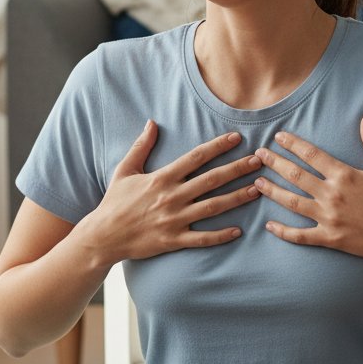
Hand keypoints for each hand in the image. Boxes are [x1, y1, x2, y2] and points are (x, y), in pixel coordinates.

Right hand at [86, 121, 261, 261]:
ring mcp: (174, 219)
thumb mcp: (125, 170)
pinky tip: (239, 230)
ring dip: (237, 198)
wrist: (103, 236)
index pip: (195, 157)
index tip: (236, 138)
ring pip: (213, 207)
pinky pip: (202, 238)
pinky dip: (221, 235)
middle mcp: (172, 197)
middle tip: (259, 161)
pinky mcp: (174, 240)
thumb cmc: (114, 202)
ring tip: (257, 190)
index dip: (217, 146)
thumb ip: (141, 146)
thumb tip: (152, 123)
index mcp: (162, 178)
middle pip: (212, 180)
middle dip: (237, 169)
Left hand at [253, 115, 362, 259]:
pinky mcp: (329, 237)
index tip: (278, 136)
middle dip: (275, 163)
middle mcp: (331, 194)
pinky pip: (300, 235)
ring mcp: (328, 217)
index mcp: (344, 175)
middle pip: (296, 175)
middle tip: (258, 154)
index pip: (311, 155)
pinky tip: (269, 225)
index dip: (293, 144)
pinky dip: (283, 231)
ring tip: (256, 183)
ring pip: (292, 202)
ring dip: (272, 191)